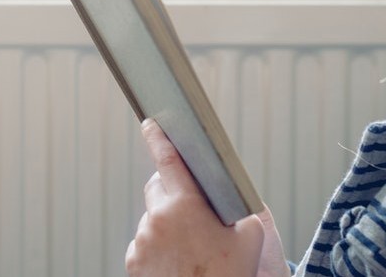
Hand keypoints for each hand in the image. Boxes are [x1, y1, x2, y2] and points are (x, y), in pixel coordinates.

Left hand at [126, 119, 285, 276]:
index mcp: (184, 205)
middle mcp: (156, 219)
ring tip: (192, 247)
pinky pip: (146, 242)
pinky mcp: (134, 262)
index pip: (167, 160)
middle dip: (173, 190)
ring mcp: (142, 241)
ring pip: (153, 218)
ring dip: (168, 223)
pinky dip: (159, 245)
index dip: (159, 138)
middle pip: (158, 188)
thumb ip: (243, 210)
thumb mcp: (251, 237)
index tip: (151, 124)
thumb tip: (236, 201)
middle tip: (195, 208)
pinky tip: (179, 261)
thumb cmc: (229, 275)